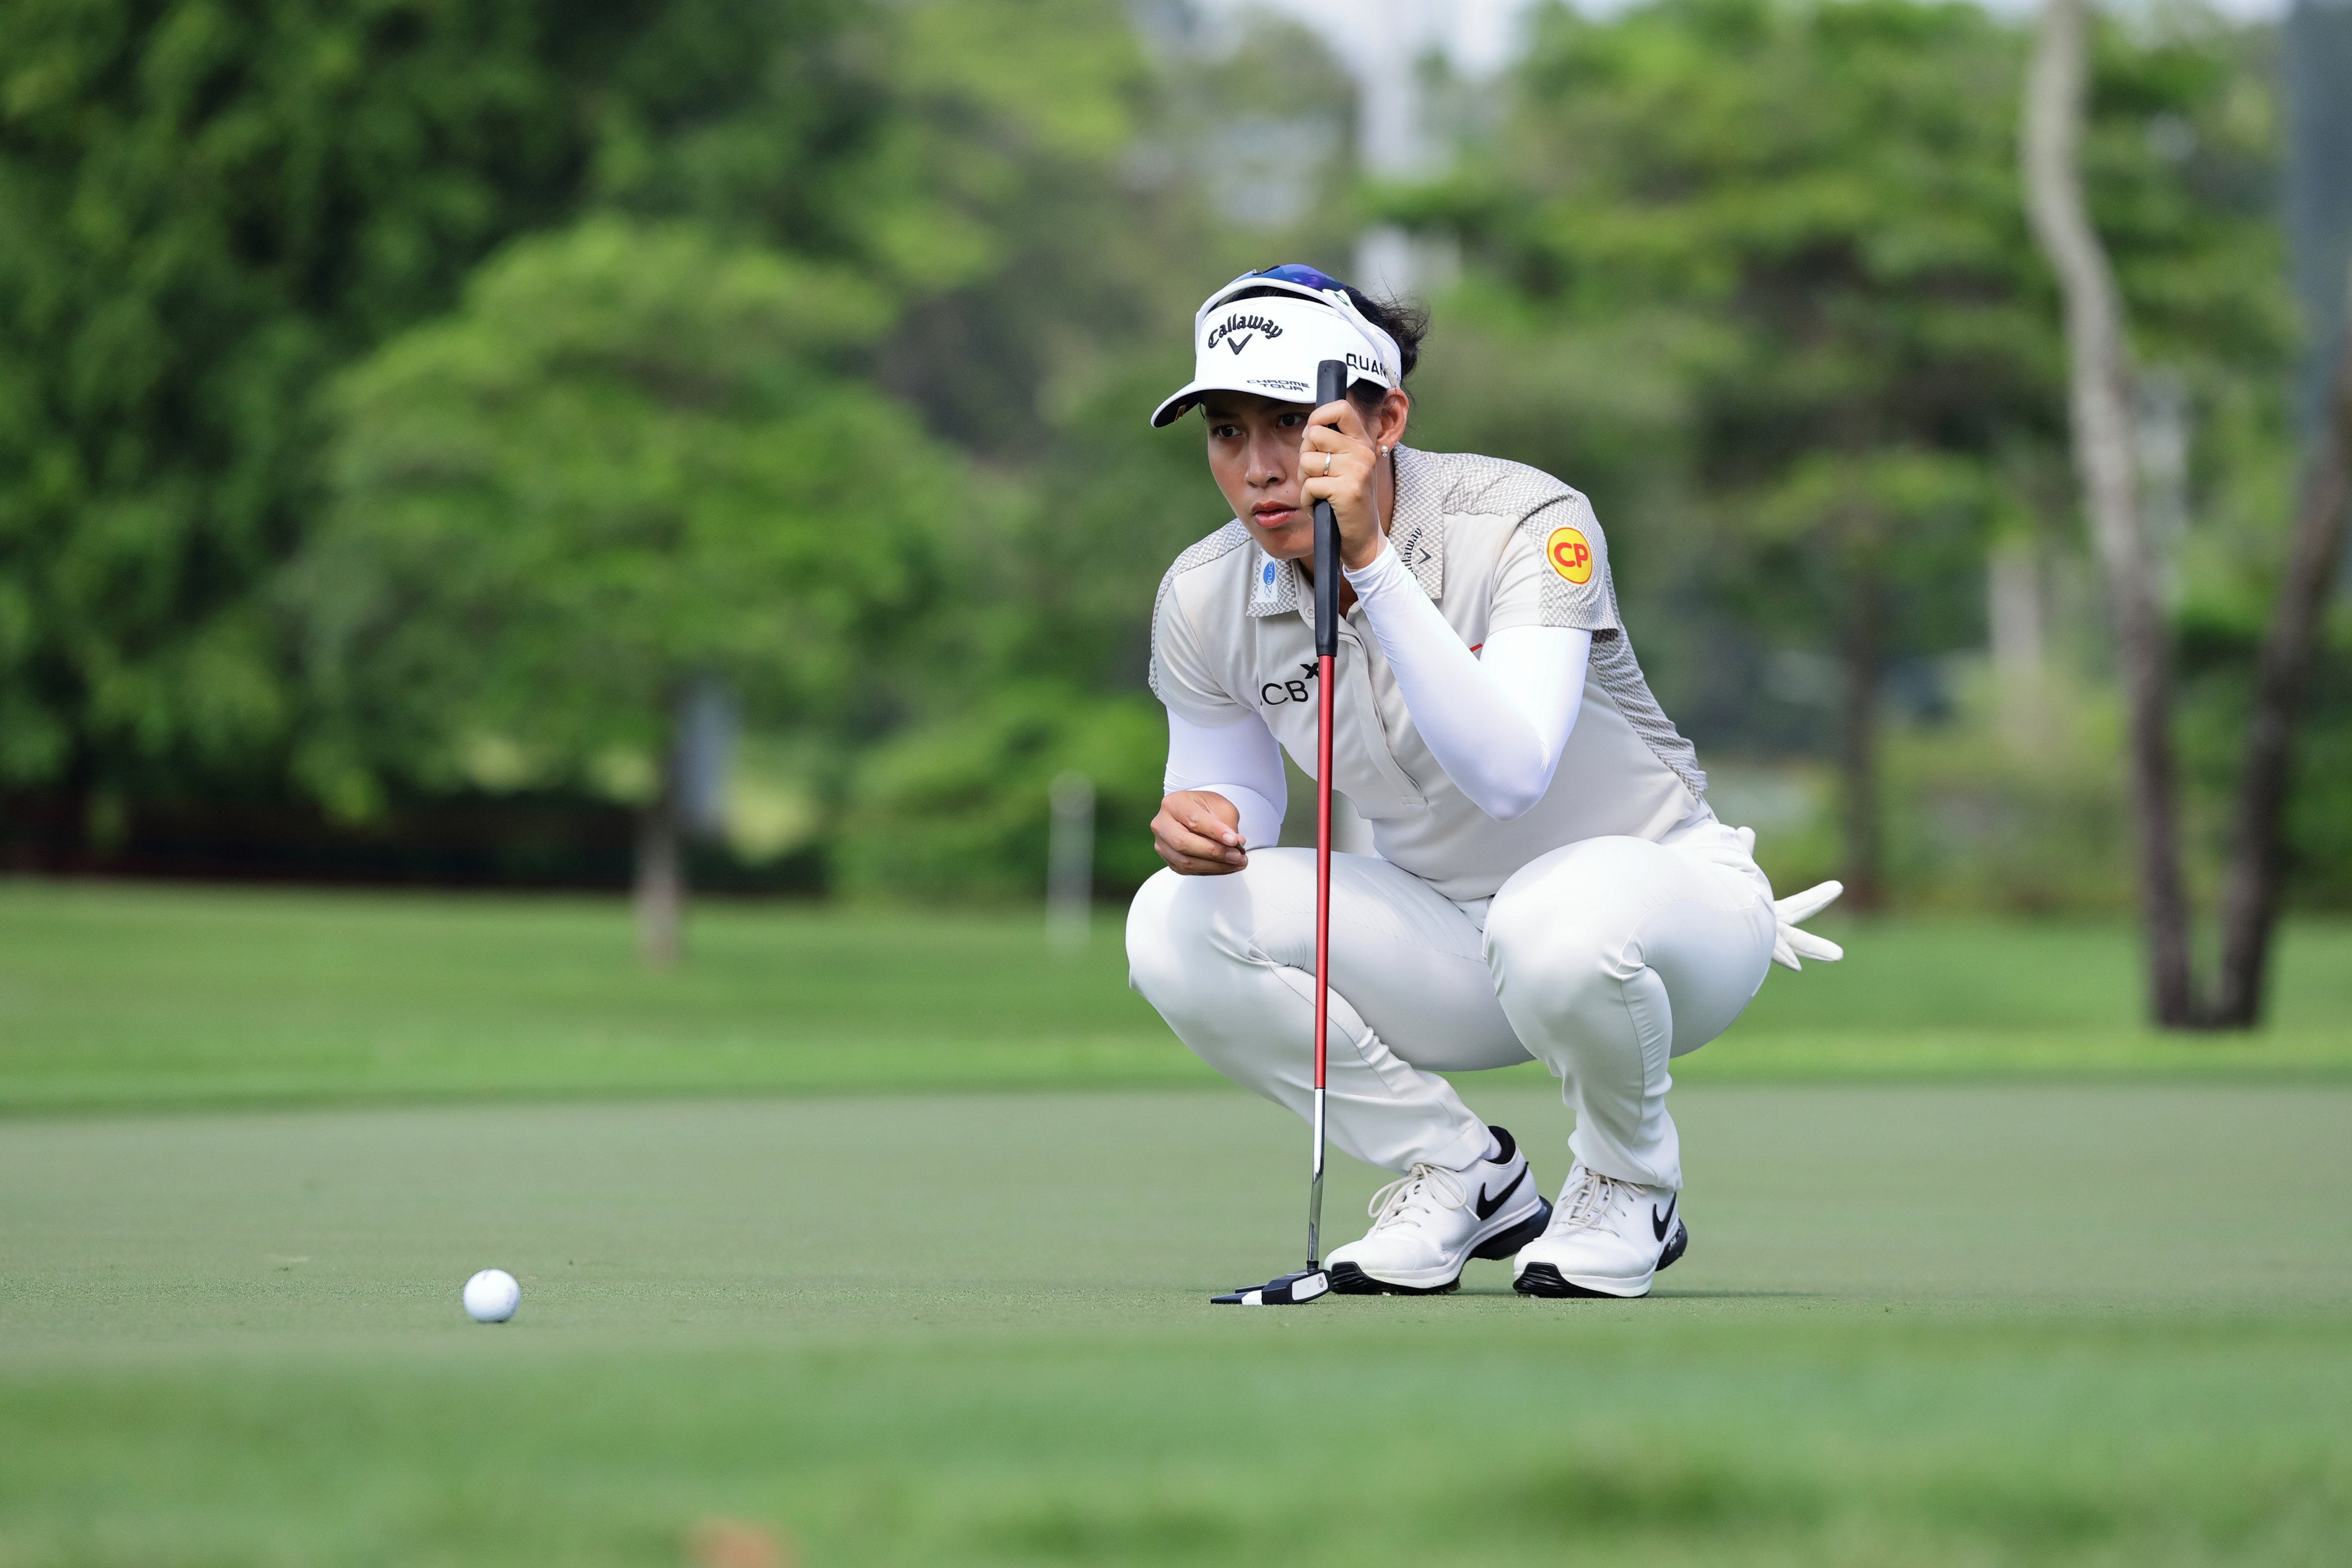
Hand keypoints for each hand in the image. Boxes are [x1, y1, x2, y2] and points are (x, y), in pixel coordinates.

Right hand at [1152, 790, 1249, 874]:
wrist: (1196, 813)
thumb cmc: (1206, 808)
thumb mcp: (1220, 806)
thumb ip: (1227, 824)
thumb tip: (1235, 844)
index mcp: (1173, 803)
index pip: (1193, 820)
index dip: (1215, 832)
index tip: (1234, 840)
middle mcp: (1162, 824)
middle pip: (1183, 843)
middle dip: (1214, 852)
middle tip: (1236, 855)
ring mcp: (1162, 844)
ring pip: (1185, 862)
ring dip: (1215, 866)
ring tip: (1237, 863)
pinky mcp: (1168, 859)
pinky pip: (1188, 871)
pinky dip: (1211, 870)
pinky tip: (1226, 866)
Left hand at [1300, 397, 1384, 570]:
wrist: (1364, 539)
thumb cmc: (1348, 502)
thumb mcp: (1346, 467)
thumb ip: (1332, 445)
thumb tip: (1309, 428)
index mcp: (1363, 442)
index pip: (1341, 409)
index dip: (1319, 416)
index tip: (1313, 434)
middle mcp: (1363, 452)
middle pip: (1314, 435)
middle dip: (1305, 456)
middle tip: (1317, 476)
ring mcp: (1357, 470)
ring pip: (1307, 461)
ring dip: (1305, 481)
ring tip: (1320, 493)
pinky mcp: (1347, 490)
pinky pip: (1309, 486)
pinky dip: (1307, 500)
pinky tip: (1320, 507)